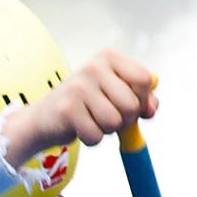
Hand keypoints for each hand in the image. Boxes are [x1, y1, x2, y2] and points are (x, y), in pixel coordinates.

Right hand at [2, 47, 160, 168]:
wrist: (45, 117)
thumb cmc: (85, 104)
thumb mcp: (115, 94)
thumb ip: (140, 98)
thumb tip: (151, 107)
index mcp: (109, 57)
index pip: (144, 79)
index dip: (142, 99)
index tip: (131, 104)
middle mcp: (94, 66)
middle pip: (132, 104)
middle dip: (125, 119)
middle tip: (108, 116)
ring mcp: (79, 87)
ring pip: (115, 122)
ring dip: (107, 130)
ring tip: (92, 120)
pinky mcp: (67, 109)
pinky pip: (96, 135)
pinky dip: (91, 139)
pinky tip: (80, 128)